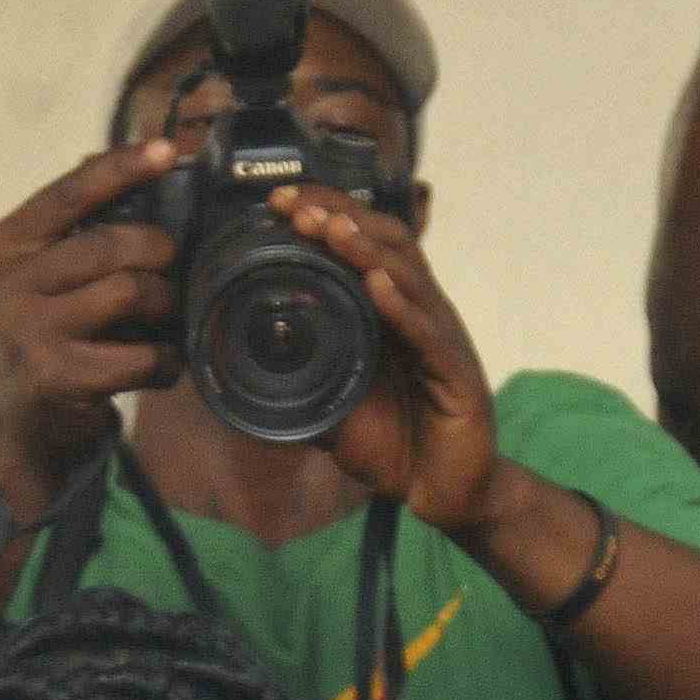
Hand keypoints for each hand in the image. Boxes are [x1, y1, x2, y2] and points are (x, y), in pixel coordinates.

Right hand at [0, 138, 185, 488]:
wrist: (11, 429)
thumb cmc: (41, 341)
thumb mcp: (36, 279)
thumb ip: (73, 232)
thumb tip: (141, 168)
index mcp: (4, 247)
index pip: (69, 192)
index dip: (122, 167)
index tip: (166, 151)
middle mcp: (8, 284)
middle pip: (110, 244)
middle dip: (158, 255)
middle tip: (171, 272)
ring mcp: (29, 331)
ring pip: (129, 292)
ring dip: (165, 305)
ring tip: (165, 319)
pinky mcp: (58, 378)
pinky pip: (139, 355)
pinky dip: (165, 360)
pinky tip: (163, 364)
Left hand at [282, 184, 509, 534]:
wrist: (443, 497)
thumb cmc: (395, 447)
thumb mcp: (332, 409)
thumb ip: (297, 382)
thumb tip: (240, 366)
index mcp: (393, 312)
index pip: (363, 244)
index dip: (327, 215)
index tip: (279, 202)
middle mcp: (422, 314)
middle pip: (388, 245)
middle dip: (342, 218)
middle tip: (297, 206)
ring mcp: (443, 341)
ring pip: (408, 280)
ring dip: (367, 251)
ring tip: (333, 229)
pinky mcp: (459, 377)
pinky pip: (428, 336)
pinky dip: (402, 308)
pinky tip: (377, 288)